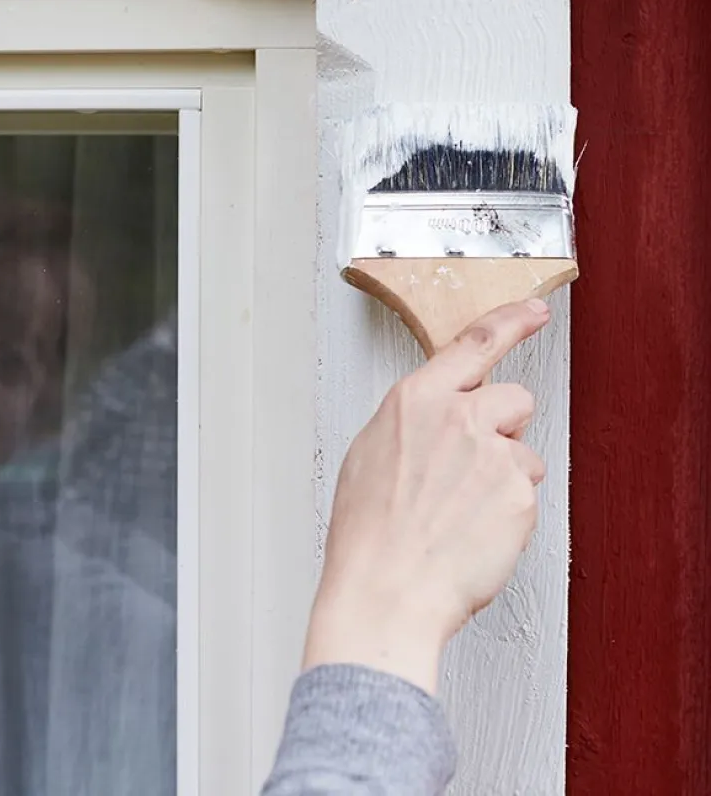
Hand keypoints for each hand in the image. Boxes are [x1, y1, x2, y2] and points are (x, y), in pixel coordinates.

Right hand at [303, 298, 548, 694]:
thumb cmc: (369, 536)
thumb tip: (435, 417)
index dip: (513, 321)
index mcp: (416, 399)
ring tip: (465, 514)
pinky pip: (527, 495)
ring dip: (507, 477)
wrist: (384, 594)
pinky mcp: (518, 493)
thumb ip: (413, 422)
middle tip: (473, 471)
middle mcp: (458, 415)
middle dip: (505, 429)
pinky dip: (509, 516)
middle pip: (514, 398)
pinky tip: (475, 536)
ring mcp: (492, 453)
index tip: (535, 311)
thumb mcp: (370, 454)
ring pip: (525, 453)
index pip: (476, 342)